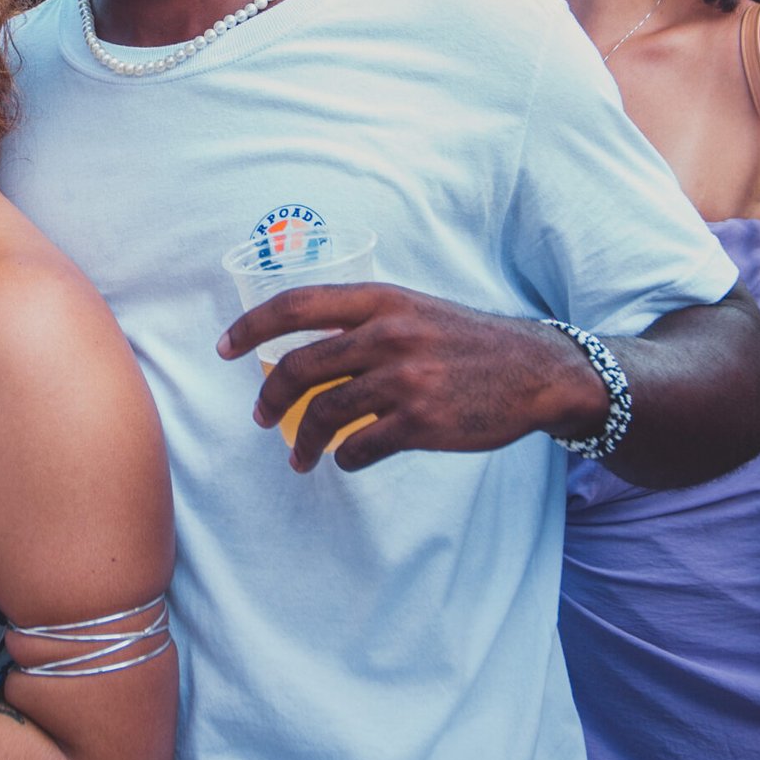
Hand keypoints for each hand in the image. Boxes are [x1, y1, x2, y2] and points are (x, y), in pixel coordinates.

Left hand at [217, 283, 606, 472]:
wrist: (536, 371)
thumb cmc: (465, 340)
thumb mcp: (414, 310)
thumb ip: (362, 322)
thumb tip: (301, 347)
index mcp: (380, 300)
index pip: (295, 305)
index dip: (250, 327)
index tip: (224, 349)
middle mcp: (388, 335)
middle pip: (299, 368)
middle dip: (268, 400)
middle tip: (260, 418)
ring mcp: (405, 380)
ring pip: (324, 415)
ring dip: (302, 441)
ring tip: (299, 456)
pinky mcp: (421, 423)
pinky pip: (360, 448)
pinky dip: (346, 459)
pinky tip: (348, 460)